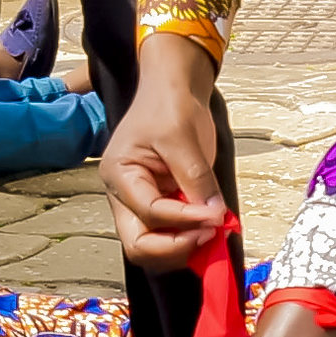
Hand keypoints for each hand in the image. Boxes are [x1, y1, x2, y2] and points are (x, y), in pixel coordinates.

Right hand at [103, 44, 231, 273]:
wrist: (172, 89)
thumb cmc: (168, 104)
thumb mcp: (182, 137)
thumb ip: (196, 179)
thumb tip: (214, 216)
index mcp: (119, 175)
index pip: (149, 212)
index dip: (184, 220)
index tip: (216, 217)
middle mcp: (125, 195)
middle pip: (139, 244)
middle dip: (175, 247)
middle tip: (209, 235)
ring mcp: (142, 202)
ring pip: (154, 246)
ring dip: (184, 246)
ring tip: (213, 231)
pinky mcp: (162, 203)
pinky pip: (171, 233)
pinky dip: (191, 236)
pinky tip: (211, 226)